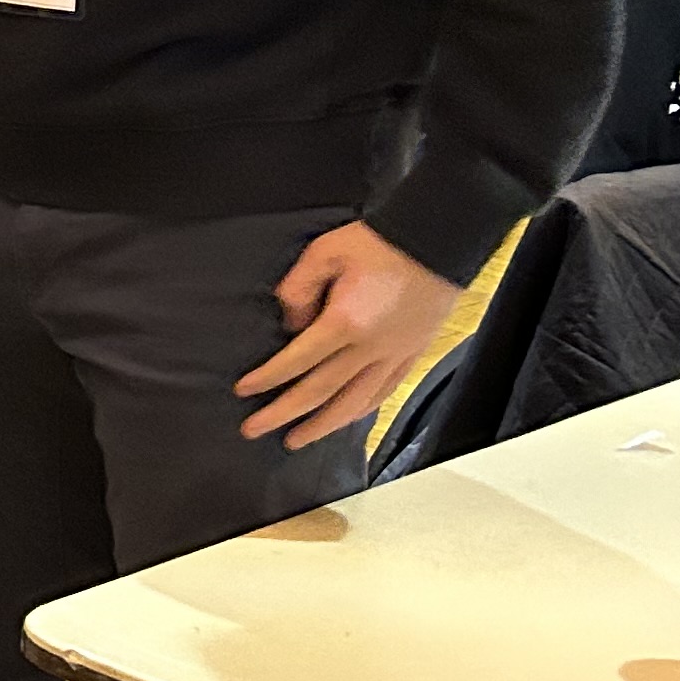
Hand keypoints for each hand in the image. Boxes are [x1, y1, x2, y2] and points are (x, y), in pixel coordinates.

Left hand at [235, 221, 458, 447]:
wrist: (436, 240)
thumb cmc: (379, 243)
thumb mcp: (324, 253)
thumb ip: (298, 289)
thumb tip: (289, 324)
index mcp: (345, 322)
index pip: (297, 361)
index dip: (267, 379)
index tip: (243, 391)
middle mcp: (371, 348)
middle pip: (321, 392)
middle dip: (284, 414)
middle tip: (254, 430)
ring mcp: (395, 354)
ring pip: (355, 403)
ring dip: (323, 426)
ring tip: (297, 440)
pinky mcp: (413, 354)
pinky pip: (384, 393)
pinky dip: (361, 412)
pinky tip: (344, 419)